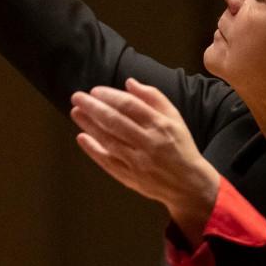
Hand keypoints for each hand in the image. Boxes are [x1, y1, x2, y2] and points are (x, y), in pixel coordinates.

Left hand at [71, 79, 220, 237]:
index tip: (95, 91)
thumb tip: (129, 82)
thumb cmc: (180, 146)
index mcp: (161, 125)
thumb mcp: (174, 118)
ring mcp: (138, 162)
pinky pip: (108, 162)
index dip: (110, 96)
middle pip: (115, 122)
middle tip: (77, 97)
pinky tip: (82, 137)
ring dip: (89, 125)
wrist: (189, 183)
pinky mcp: (130, 177)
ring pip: (109, 140)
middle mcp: (149, 143)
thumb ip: (153, 97)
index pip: (129, 106)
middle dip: (93, 107)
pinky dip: (93, 149)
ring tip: (76, 112)